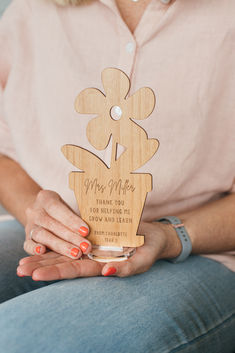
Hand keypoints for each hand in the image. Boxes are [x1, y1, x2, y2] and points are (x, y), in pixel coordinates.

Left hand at [17, 221, 180, 279]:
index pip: (75, 270)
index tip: (36, 275)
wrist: (153, 234)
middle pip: (64, 262)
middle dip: (42, 266)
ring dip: (45, 254)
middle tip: (20, 268)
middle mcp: (93, 257)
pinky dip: (59, 236)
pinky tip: (44, 237)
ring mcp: (92, 244)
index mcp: (101, 266)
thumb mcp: (143, 261)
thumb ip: (127, 268)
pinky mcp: (93, 230)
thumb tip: (106, 273)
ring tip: (23, 260)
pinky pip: (73, 233)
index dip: (56, 272)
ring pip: (64, 249)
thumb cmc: (150, 249)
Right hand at [24, 190, 91, 259]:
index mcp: (46, 198)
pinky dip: (34, 249)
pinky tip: (43, 253)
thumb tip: (97, 229)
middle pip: (52, 224)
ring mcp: (29, 225)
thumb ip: (76, 216)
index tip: (86, 231)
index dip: (72, 220)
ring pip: (42, 235)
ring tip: (76, 254)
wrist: (38, 210)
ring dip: (60, 246)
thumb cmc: (60, 210)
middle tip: (86, 247)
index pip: (58, 208)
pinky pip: (28, 244)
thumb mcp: (67, 206)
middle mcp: (35, 211)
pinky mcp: (26, 238)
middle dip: (71, 237)